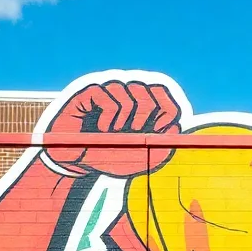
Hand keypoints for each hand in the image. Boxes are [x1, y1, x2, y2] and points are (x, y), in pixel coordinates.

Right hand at [45, 81, 182, 176]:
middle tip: (135, 131)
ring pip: (131, 92)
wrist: (76, 162)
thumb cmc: (108, 157)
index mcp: (141, 105)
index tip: (159, 129)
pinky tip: (101, 128)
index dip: (168, 108)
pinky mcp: (89, 92)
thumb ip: (162, 147)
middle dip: (148, 115)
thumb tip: (175, 126)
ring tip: (115, 132)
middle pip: (151, 88)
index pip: (164, 92)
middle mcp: (126, 93)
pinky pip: (108, 95)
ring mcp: (108, 90)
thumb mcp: (141, 159)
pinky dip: (108, 117)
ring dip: (127, 118)